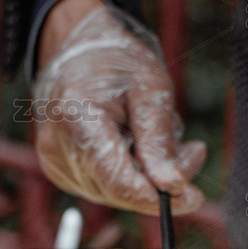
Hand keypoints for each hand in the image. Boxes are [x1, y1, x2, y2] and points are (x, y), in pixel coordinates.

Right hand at [32, 0, 205, 214]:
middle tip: (193, 152)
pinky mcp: (59, 170)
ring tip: (161, 137)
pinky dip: (130, 173)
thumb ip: (160, 140)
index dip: (155, 196)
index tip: (191, 197)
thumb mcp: (151, 88)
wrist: (75, 51)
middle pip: (119, 190)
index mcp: (76, 117)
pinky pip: (105, 187)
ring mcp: (54, 162)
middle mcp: (57, 146)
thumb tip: (173, 188)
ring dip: (147, 175)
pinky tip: (136, 143)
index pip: (117, 179)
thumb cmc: (115, 62)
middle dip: (160, 181)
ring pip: (115, 193)